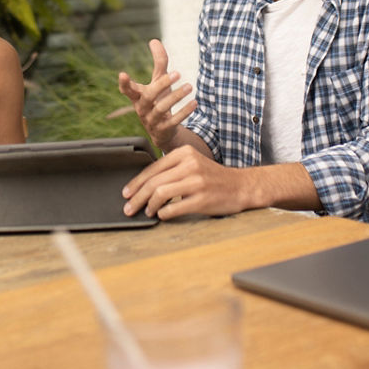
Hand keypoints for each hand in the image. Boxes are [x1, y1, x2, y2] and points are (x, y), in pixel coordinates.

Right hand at [117, 39, 195, 148]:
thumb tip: (154, 40)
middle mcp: (142, 108)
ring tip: (190, 86)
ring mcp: (152, 120)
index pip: (127, 90)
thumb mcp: (158, 81)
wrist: (163, 131)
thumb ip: (158, 62)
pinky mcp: (163, 129)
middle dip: (161, 84)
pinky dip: (184, 111)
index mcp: (137, 96)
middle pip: (148, 97)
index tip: (123, 74)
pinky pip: (174, 121)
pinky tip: (194, 102)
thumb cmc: (158, 100)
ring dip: (177, 96)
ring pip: (162, 108)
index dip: (124, 83)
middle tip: (177, 73)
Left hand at [122, 145, 249, 219]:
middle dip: (137, 197)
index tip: (127, 193)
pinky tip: (162, 215)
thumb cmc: (214, 177)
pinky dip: (164, 213)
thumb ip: (172, 169)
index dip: (136, 183)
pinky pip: (174, 207)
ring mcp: (197, 182)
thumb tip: (143, 183)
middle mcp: (190, 164)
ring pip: (160, 193)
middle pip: (153, 182)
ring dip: (148, 206)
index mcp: (184, 153)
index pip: (153, 168)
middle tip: (129, 208)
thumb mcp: (193, 163)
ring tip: (146, 212)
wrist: (241, 186)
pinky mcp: (202, 199)